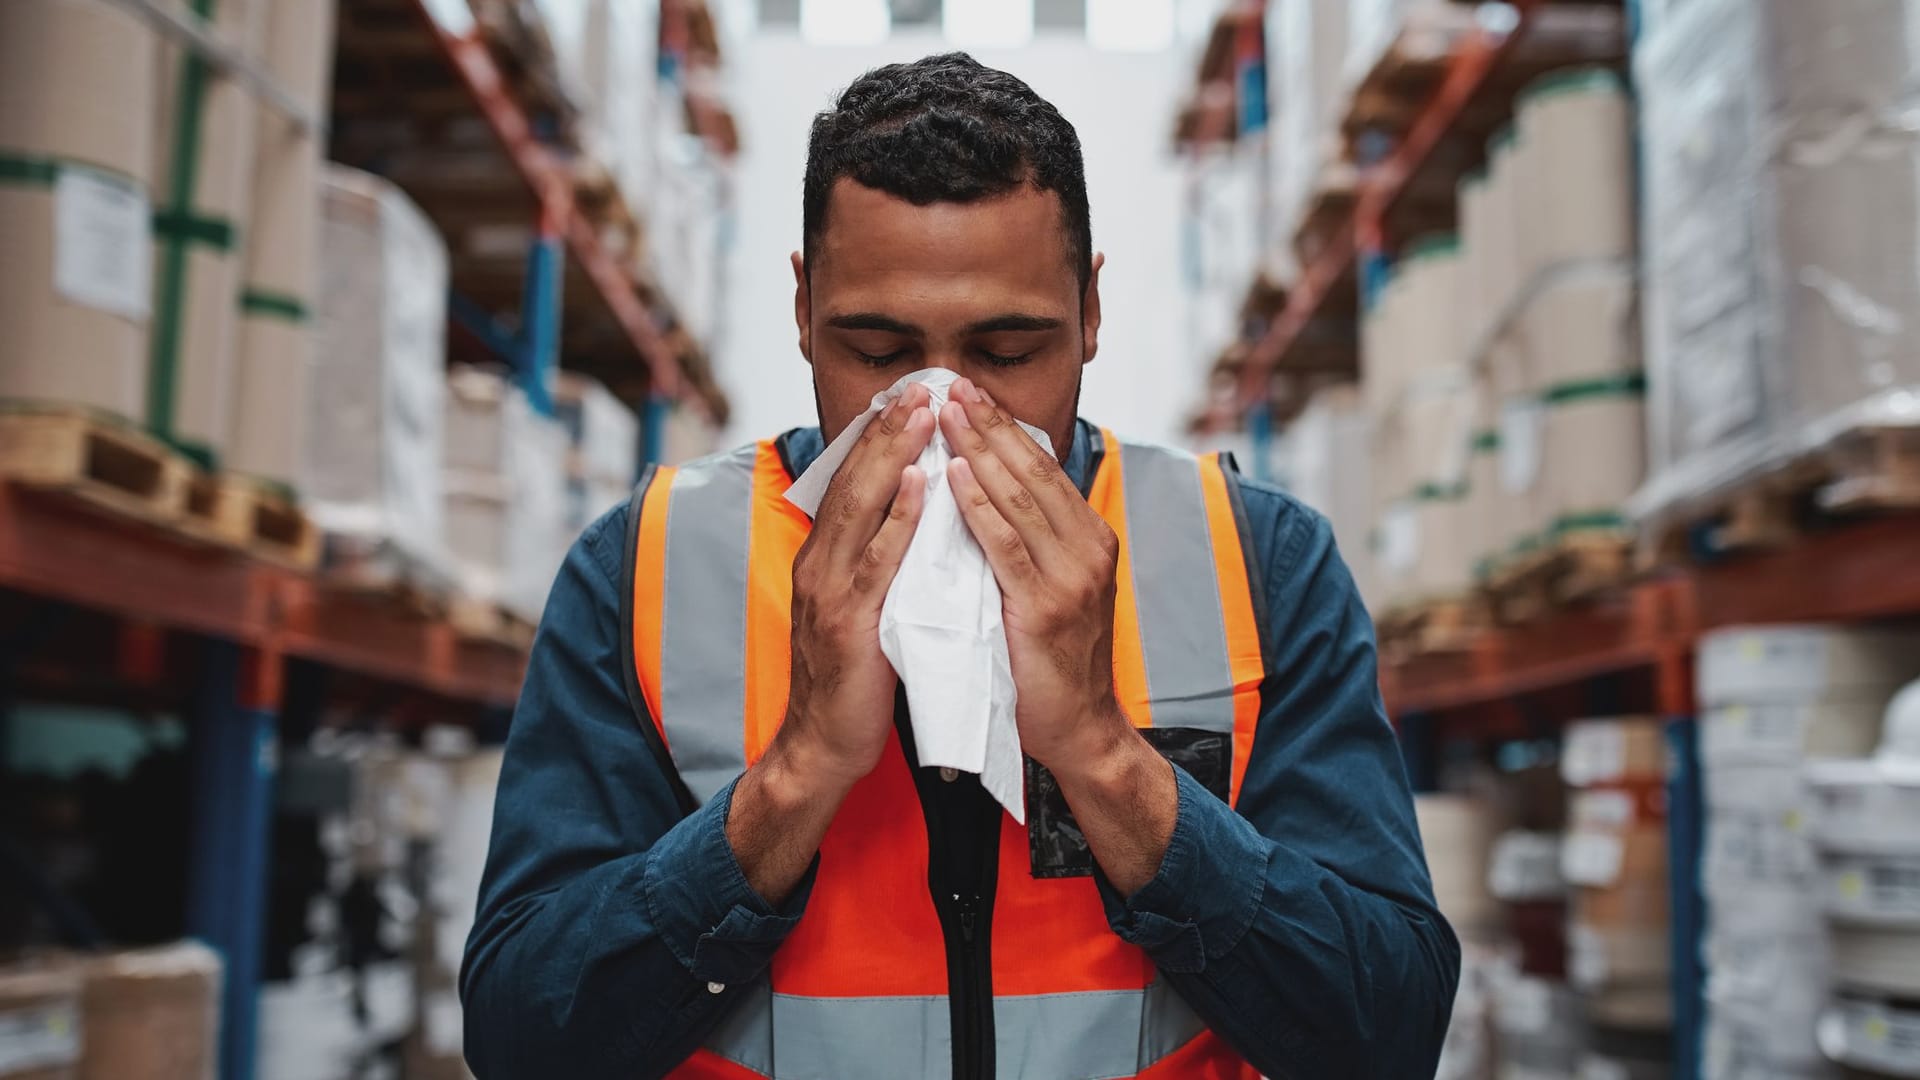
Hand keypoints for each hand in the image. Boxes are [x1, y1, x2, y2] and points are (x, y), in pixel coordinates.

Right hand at [730, 386, 932, 904]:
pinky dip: (902, 518)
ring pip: (863, 508)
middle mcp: (819, 565)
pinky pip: (879, 560)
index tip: (909, 396)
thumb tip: (911, 523)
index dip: (879, 437)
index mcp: (823, 560)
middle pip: (854, 481)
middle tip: (922, 384)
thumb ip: (877, 566)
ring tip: (925, 414)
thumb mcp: (861, 610)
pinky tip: (924, 485)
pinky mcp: (850, 623)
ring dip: (896, 456)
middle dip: (888, 430)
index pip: (851, 483)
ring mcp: (830, 592)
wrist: (820, 749)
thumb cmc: (852, 683)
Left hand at [936, 377, 1134, 775]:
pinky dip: (980, 507)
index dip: (1004, 426)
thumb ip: (1029, 543)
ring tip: (946, 413)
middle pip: (1032, 470)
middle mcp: (1088, 548)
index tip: (969, 391)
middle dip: (990, 423)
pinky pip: (1006, 546)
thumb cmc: (1053, 663)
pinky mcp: (1047, 606)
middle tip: (952, 384)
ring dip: (979, 450)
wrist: (1079, 730)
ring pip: (1020, 498)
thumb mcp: (1049, 588)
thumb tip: (989, 493)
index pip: (1042, 468)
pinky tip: (956, 476)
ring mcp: (1072, 577)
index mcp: (1089, 538)